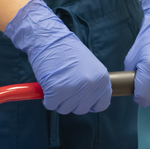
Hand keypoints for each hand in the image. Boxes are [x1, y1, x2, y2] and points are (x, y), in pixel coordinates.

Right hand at [4, 0, 110, 114]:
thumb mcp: (89, 67)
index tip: (80, 98)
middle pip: (81, 109)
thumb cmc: (67, 51)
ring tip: (57, 81)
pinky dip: (47, 98)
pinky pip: (51, 105)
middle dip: (71, 101)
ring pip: (65, 109)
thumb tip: (91, 102)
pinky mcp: (56, 91)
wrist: (50, 39)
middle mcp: (91, 86)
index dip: (89, 103)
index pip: (101, 105)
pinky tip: (48, 84)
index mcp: (102, 79)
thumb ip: (93, 84)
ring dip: (58, 100)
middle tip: (64, 85)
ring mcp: (74, 89)